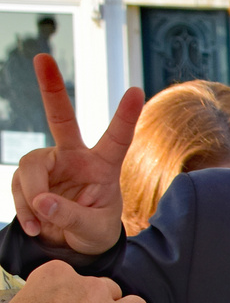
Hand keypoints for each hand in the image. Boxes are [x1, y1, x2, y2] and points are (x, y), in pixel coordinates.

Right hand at [11, 55, 141, 253]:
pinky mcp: (30, 177)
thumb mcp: (93, 230)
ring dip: (32, 198)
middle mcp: (75, 157)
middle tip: (41, 57)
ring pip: (30, 168)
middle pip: (61, 119)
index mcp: (103, 165)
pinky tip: (35, 226)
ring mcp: (50, 165)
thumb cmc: (94, 232)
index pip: (117, 138)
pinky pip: (19, 188)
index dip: (126, 116)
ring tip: (41, 224)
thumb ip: (70, 217)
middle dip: (50, 88)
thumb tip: (41, 202)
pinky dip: (24, 210)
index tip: (137, 90)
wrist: (73, 245)